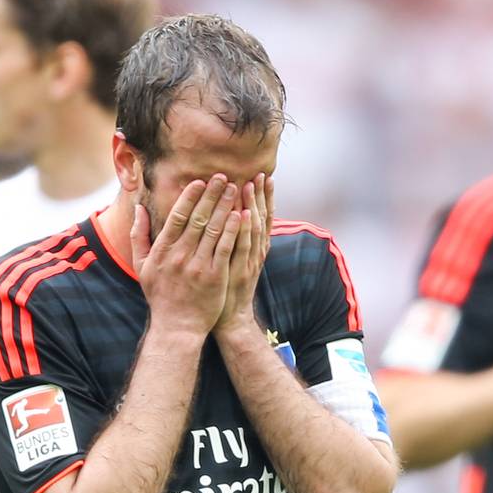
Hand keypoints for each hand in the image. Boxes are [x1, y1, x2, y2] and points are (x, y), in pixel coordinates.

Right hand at [132, 175, 240, 335]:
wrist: (176, 327)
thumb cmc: (160, 296)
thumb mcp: (141, 266)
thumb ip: (139, 235)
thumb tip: (138, 207)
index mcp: (162, 251)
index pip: (178, 217)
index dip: (190, 197)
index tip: (200, 182)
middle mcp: (180, 255)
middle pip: (198, 218)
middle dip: (211, 195)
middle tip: (223, 177)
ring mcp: (198, 266)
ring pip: (214, 229)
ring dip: (225, 207)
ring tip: (235, 189)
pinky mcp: (215, 276)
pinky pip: (225, 247)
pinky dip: (233, 229)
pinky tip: (241, 215)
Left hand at [214, 173, 273, 335]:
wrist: (230, 319)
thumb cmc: (228, 288)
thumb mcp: (236, 261)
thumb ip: (237, 240)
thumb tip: (234, 216)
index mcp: (256, 248)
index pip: (262, 217)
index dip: (265, 196)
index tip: (264, 176)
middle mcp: (256, 253)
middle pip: (261, 219)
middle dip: (261, 195)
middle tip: (260, 173)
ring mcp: (249, 262)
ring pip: (253, 229)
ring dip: (252, 206)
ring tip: (249, 184)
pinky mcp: (239, 272)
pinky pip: (242, 248)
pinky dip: (242, 231)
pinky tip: (241, 214)